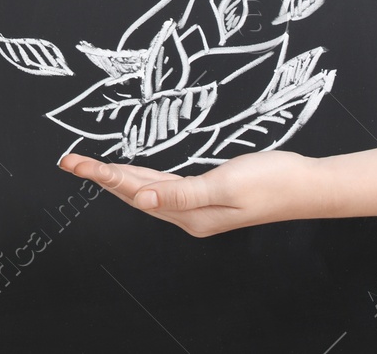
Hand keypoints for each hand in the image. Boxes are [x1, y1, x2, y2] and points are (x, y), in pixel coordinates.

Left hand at [58, 150, 323, 235]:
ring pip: (145, 190)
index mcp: (190, 215)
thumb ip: (182, 193)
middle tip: (68, 160)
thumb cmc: (273, 181)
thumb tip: (143, 201)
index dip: (103, 175)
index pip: (135, 193)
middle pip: (133, 193)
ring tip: (86, 165)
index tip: (75, 163)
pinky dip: (140, 176)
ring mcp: (196, 206)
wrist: (307, 184)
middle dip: (99, 176)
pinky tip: (129, 171)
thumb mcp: (225, 185)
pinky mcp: (205, 193)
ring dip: (115, 176)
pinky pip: (162, 185)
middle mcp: (187, 215)